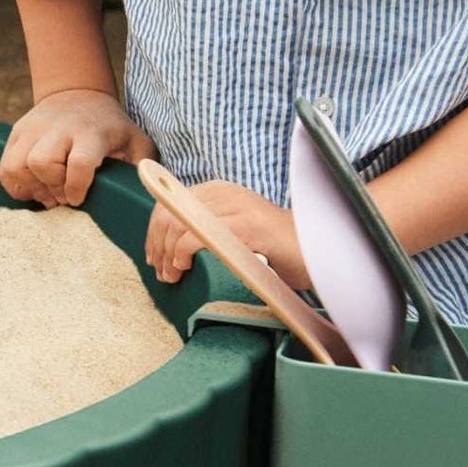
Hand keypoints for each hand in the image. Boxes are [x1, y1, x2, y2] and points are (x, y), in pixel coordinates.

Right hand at [0, 90, 156, 207]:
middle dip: (50, 187)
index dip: (76, 187)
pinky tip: (32, 186)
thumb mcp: (135, 140)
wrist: (76, 93)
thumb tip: (154, 193)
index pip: (79, 162)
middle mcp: (58, 129)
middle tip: (62, 196)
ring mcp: (33, 129)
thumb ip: (145, 165)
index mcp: (90, 132)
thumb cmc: (110, 126)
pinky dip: (14, 183)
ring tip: (47, 192)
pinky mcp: (17, 133)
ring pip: (17, 164)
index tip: (78, 199)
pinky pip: (4, 167)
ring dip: (30, 186)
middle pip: (41, 162)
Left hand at [146, 180, 309, 288]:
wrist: (314, 251)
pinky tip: (184, 267)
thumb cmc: (272, 249)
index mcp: (217, 191)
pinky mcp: (246, 225)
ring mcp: (235, 207)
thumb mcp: (231, 230)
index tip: (153, 258)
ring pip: (178, 224)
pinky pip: (197, 235)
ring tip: (171, 275)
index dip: (153, 232)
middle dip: (157, 246)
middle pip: (168, 213)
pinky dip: (181, 253)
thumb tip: (165, 245)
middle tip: (161, 273)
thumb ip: (204, 228)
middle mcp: (223, 193)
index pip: (168, 204)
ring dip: (167, 254)